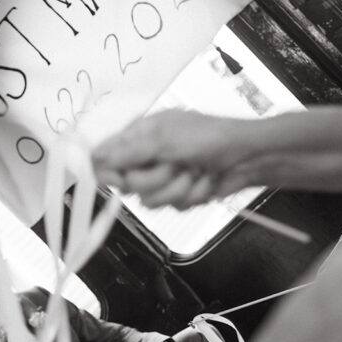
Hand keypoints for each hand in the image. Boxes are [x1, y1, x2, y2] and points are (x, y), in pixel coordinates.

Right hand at [92, 110, 252, 206]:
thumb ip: (127, 152)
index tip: (118, 180)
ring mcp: (164, 177)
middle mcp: (148, 157)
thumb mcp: (165, 139)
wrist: (248, 157)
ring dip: (177, 188)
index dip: (108, 172)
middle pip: (127, 184)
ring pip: (149, 200)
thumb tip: (93, 157)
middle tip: (175, 166)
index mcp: (140, 135)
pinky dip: (191, 195)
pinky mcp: (179, 194)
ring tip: (194, 173)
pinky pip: (171, 206)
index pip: (105, 156)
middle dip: (155, 180)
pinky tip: (204, 181)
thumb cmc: (210, 138)